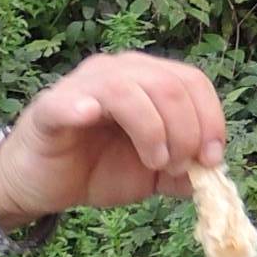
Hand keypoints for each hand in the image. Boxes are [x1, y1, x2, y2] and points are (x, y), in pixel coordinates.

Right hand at [0, 52, 227, 228]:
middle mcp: (118, 72)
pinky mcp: (50, 108)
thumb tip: (213, 171)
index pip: (192, 81)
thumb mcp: (152, 174)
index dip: (211, 119)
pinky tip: (90, 117)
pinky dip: (81, 107)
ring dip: (153, 130)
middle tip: (177, 166)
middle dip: (186, 131)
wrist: (43, 184)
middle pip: (168, 85)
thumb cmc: (96, 168)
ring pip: (128, 90)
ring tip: (155, 162)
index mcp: (147, 80)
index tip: (211, 160)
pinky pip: (67, 102)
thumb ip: (183, 171)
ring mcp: (82, 86)